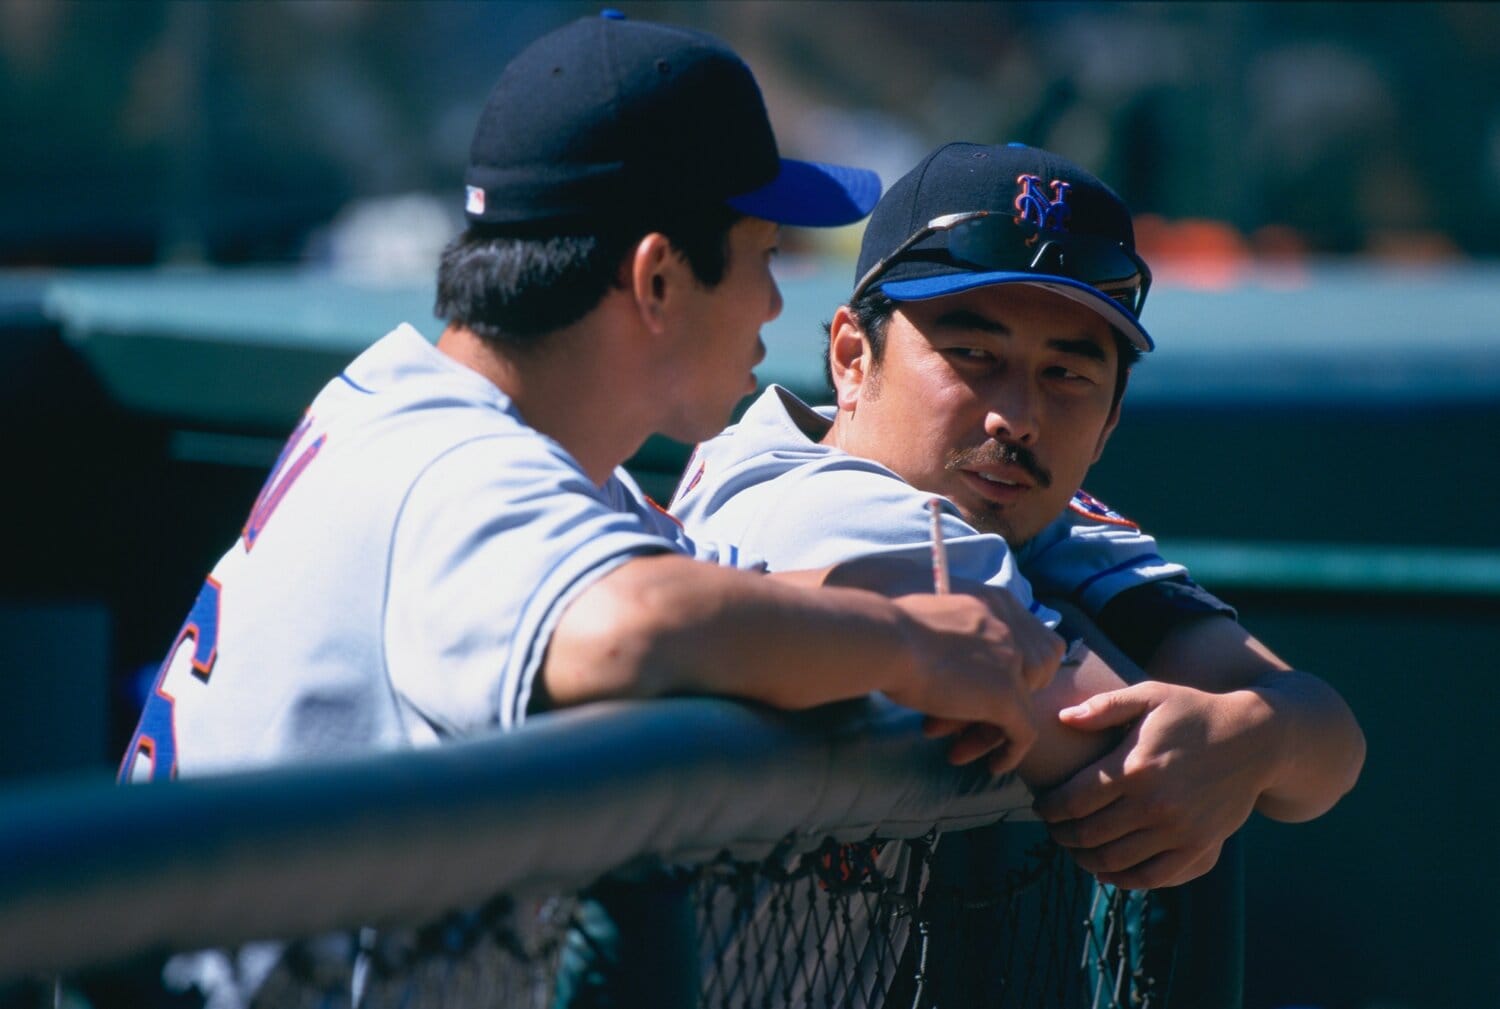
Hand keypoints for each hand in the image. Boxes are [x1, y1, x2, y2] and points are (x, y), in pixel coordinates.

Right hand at [886, 592, 1063, 774]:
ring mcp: (1012, 662)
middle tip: (960, 728)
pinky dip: (1012, 752)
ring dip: (992, 733)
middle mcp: (1010, 630)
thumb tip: (946, 662)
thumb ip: (952, 637)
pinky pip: (1024, 732)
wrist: (886, 639)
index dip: (1009, 674)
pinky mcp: (1005, 695)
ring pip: (1020, 708)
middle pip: (1024, 679)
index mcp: (994, 605)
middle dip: (996, 707)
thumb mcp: (932, 623)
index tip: (977, 694)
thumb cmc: (890, 631)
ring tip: (961, 752)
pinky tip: (994, 765)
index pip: (1024, 646)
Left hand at [1032, 680, 1275, 889]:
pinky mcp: (1199, 846)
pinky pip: (1153, 876)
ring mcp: (1177, 829)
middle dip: (1062, 836)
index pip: (1073, 800)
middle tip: (1054, 830)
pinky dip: (1124, 880)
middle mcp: (1153, 803)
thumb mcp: (1149, 695)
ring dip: (1085, 860)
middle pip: (1088, 834)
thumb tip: (1063, 719)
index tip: (1041, 808)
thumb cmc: (1194, 712)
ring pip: (1114, 859)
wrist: (1255, 739)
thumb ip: (1104, 707)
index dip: (1050, 809)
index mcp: (1133, 767)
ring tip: (1075, 850)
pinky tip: (1107, 870)